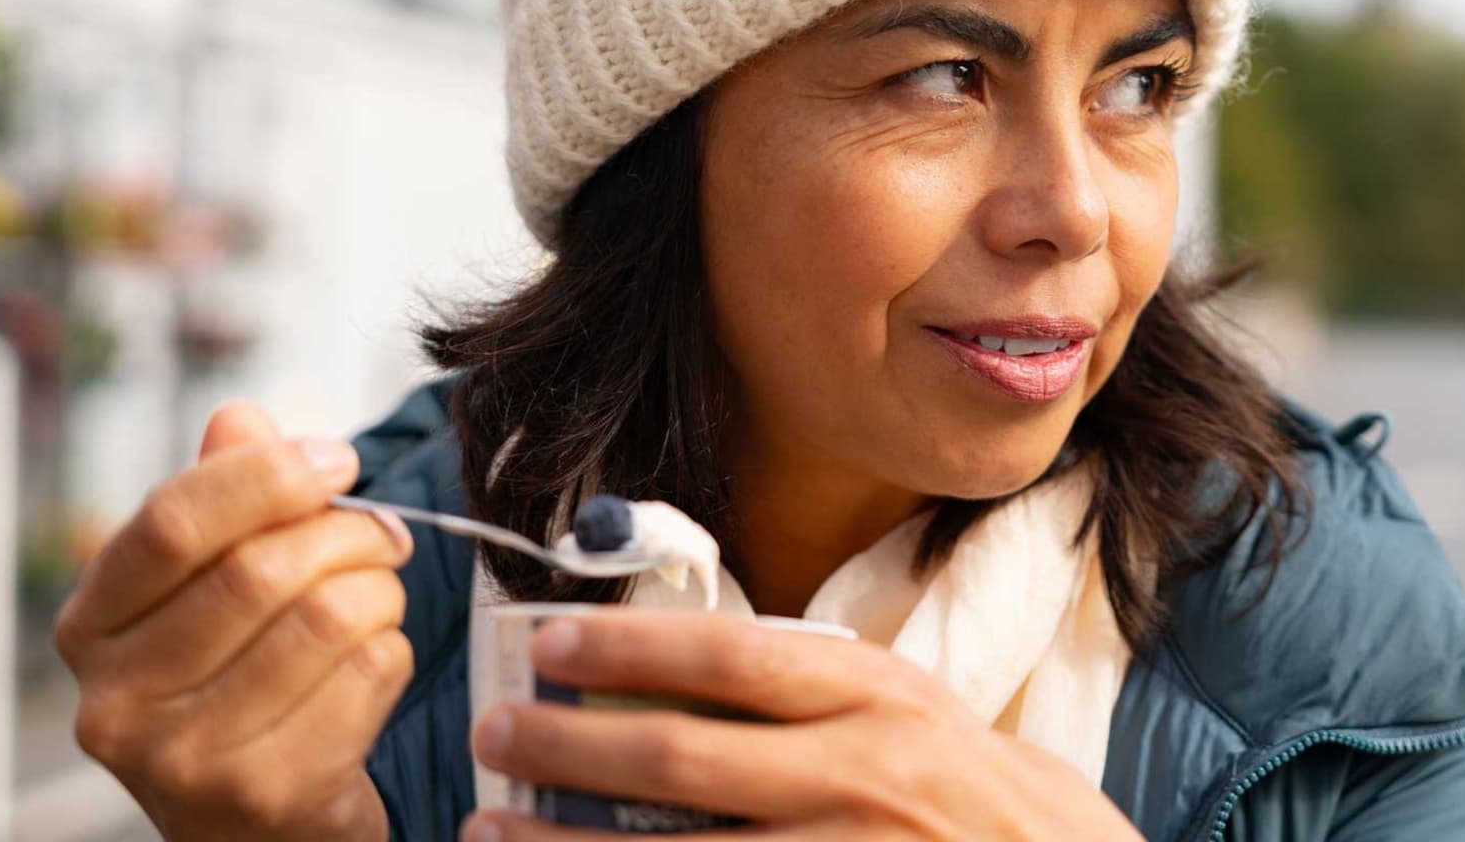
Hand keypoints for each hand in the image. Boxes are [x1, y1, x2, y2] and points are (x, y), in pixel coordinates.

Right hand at [54, 401, 415, 841]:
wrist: (263, 824)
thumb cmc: (240, 680)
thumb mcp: (211, 587)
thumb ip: (222, 498)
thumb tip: (239, 417)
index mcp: (91, 627)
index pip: (173, 521)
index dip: (268, 475)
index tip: (339, 460)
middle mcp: (116, 701)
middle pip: (262, 569)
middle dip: (350, 533)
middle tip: (386, 534)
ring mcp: (184, 759)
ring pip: (328, 617)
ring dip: (379, 592)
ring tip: (378, 596)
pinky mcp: (266, 793)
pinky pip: (370, 674)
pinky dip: (393, 650)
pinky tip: (373, 662)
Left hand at [464, 607, 1144, 840]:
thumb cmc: (978, 793)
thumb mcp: (910, 710)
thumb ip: (812, 688)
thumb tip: (675, 671)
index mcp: (875, 697)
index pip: (727, 654)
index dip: (624, 645)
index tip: (547, 641)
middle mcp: (858, 776)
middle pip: (676, 753)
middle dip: (565, 742)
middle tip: (492, 731)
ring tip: (487, 833)